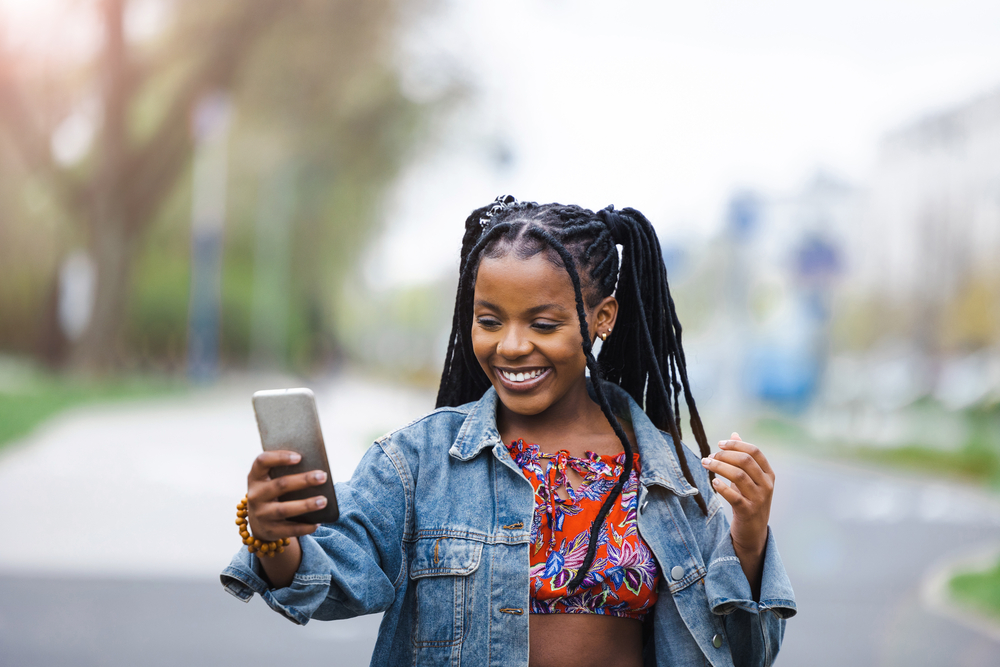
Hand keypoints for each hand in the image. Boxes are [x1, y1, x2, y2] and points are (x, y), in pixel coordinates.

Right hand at [246, 450, 327, 541]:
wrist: (259, 522)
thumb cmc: (273, 493)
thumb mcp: (271, 481)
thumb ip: (287, 473)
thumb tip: (316, 471)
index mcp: (255, 477)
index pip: (262, 461)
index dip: (279, 457)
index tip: (299, 457)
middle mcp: (255, 495)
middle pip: (280, 485)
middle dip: (303, 480)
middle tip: (323, 476)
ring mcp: (261, 514)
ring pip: (284, 509)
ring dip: (306, 505)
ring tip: (324, 501)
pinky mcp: (269, 530)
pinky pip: (289, 529)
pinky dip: (305, 526)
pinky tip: (318, 522)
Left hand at [701, 433, 774, 595]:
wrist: (753, 532)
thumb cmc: (749, 499)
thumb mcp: (750, 478)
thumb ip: (743, 456)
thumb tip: (734, 433)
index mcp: (768, 474)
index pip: (755, 452)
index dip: (736, 444)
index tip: (719, 443)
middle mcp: (766, 485)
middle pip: (745, 461)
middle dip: (724, 455)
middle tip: (709, 456)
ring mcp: (759, 499)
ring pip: (738, 476)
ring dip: (719, 467)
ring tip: (705, 463)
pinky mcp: (748, 512)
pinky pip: (734, 496)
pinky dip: (722, 487)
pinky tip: (713, 481)